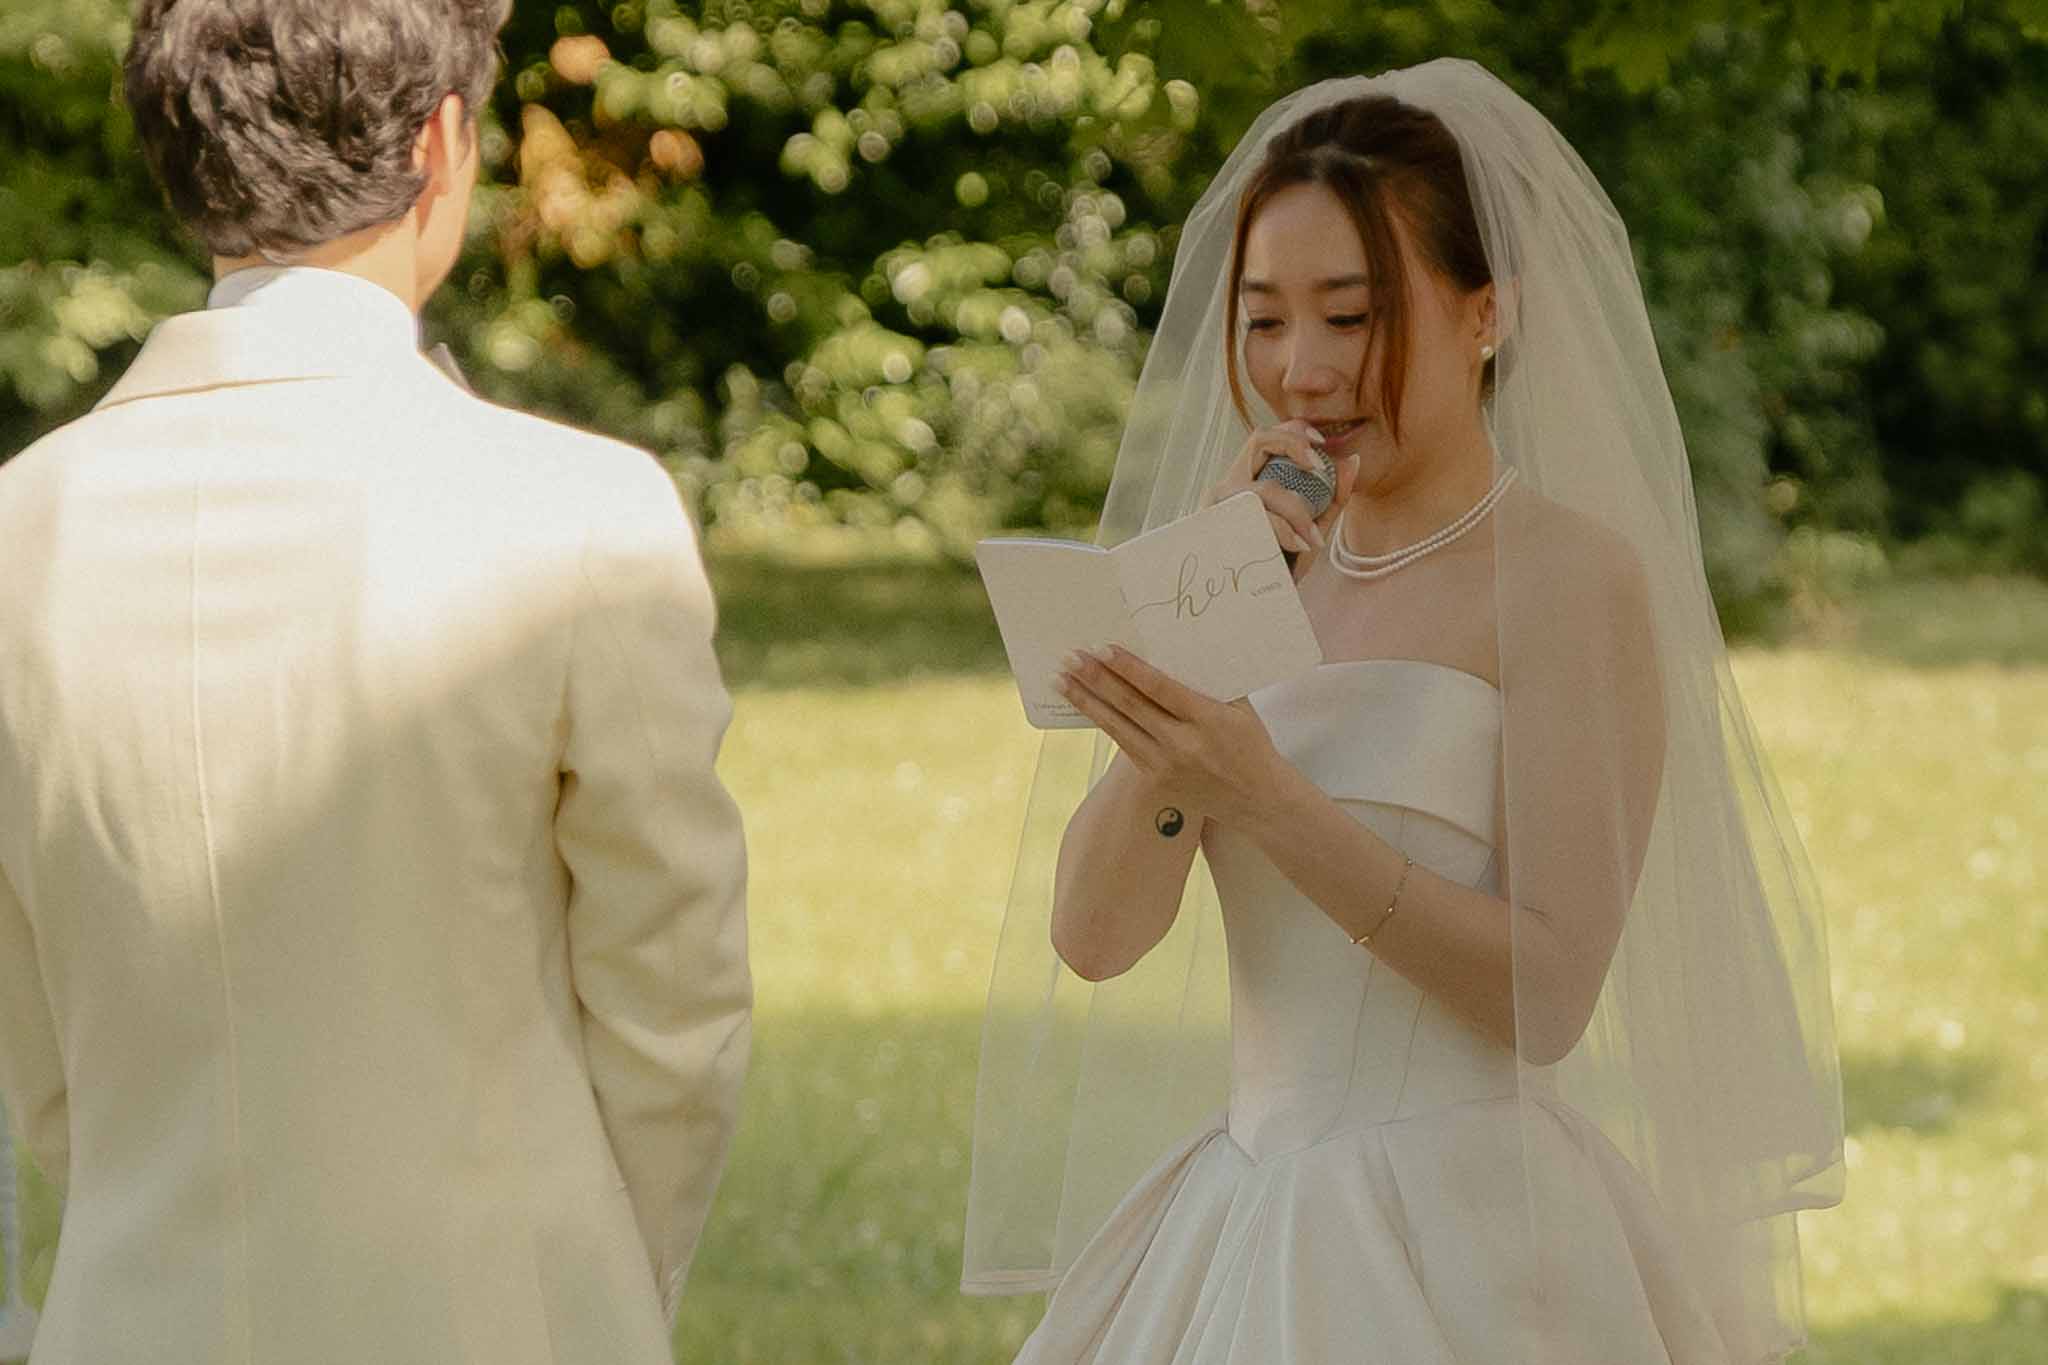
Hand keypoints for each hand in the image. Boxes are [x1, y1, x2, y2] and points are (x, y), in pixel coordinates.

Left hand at [1056, 646, 1285, 823]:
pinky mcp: (1155, 781)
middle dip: (1096, 679)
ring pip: (1117, 728)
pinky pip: (1125, 745)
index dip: (1128, 668)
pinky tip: (1087, 705)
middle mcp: (1182, 745)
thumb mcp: (1239, 709)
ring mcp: (1165, 766)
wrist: (1257, 800)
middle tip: (1070, 658)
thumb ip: (1206, 684)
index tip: (1102, 649)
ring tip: (1062, 681)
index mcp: (1207, 720)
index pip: (1159, 689)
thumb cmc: (1250, 745)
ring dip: (1087, 702)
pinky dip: (1105, 723)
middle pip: (1130, 706)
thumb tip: (1170, 652)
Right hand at [1204, 419, 1359, 561]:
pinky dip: (1281, 531)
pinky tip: (1295, 547)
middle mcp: (1229, 485)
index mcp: (1248, 480)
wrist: (1252, 609)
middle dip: (1292, 446)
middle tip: (1318, 468)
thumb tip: (1353, 460)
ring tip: (1310, 539)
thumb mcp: (1311, 528)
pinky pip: (1254, 518)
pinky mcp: (1212, 527)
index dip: (1294, 430)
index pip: (1268, 435)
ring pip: (1262, 489)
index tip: (1322, 444)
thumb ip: (1332, 497)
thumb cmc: (1280, 566)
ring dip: (1294, 511)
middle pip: (1258, 440)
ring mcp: (1217, 505)